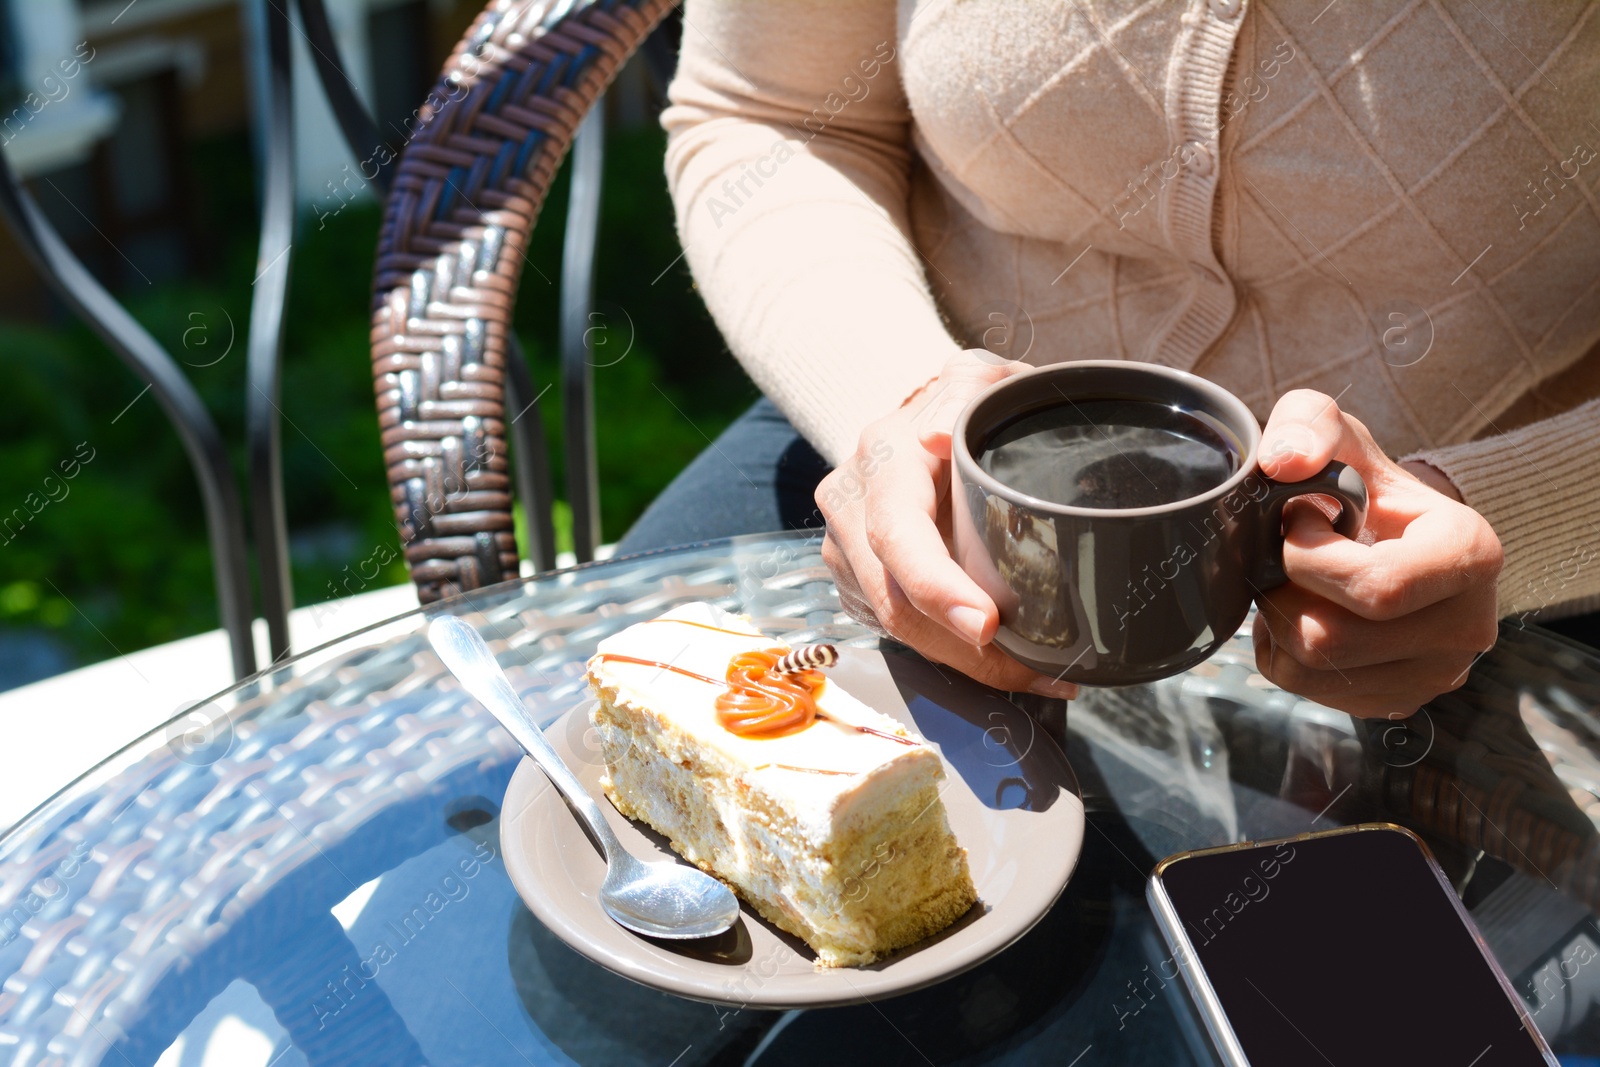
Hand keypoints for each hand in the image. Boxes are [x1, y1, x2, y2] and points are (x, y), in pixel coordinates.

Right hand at [817, 352, 1078, 697]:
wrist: (922, 422)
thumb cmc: (967, 405)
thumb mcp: (977, 380)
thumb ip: (964, 390)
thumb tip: (933, 435)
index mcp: (882, 460)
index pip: (897, 534)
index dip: (938, 586)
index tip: (989, 625)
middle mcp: (850, 507)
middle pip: (894, 601)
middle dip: (963, 649)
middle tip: (1035, 673)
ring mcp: (846, 549)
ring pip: (896, 628)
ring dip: (967, 663)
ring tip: (1040, 674)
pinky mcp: (857, 581)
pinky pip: (900, 632)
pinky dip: (953, 656)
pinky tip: (1008, 663)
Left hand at [1252, 390, 1503, 718]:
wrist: (1391, 533)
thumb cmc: (1364, 484)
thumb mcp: (1339, 434)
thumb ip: (1307, 425)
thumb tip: (1284, 464)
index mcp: (1470, 554)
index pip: (1376, 589)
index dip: (1311, 559)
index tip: (1301, 522)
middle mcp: (1468, 625)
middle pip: (1331, 639)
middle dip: (1282, 593)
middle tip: (1285, 560)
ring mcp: (1438, 671)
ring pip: (1313, 671)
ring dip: (1277, 624)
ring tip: (1293, 585)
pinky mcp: (1402, 699)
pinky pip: (1311, 692)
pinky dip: (1284, 656)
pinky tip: (1303, 615)